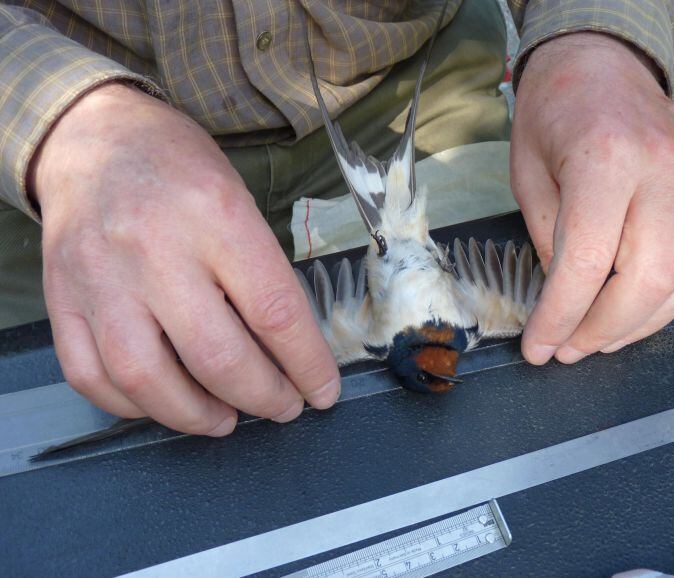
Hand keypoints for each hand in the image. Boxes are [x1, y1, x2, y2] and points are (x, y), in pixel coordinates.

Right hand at [31, 82, 340, 434]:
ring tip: (226, 419)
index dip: (307, 365)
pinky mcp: (62, 298)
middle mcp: (154, 250)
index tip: (322, 391)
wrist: (94, 138)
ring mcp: (100, 278)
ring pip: (148, 378)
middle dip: (263, 397)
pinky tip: (163, 403)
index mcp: (216, 216)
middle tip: (283, 407)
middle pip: (217, 356)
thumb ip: (262, 270)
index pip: (275, 311)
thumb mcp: (239, 198)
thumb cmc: (179, 167)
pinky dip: (132, 406)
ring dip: (196, 416)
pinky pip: (91, 375)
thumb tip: (288, 348)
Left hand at [510, 32, 673, 364]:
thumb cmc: (554, 112)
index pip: (586, 262)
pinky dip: (668, 300)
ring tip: (596, 339)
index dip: (560, 316)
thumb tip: (564, 299)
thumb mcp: (527, 177)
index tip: (539, 346)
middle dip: (600, 330)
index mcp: (604, 160)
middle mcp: (660, 169)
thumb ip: (549, 240)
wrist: (599, 63)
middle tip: (567, 349)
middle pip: (645, 280)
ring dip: (636, 325)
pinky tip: (634, 314)